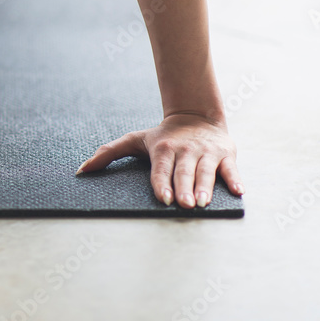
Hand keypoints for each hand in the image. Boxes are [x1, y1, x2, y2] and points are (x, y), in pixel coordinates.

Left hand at [75, 111, 242, 208]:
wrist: (196, 115)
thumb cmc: (162, 136)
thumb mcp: (135, 140)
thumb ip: (108, 154)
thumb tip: (81, 171)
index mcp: (163, 149)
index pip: (161, 168)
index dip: (162, 183)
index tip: (163, 198)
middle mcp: (185, 150)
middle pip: (184, 172)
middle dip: (184, 188)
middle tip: (185, 205)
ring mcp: (207, 152)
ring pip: (207, 172)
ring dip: (206, 187)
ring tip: (203, 203)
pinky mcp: (226, 154)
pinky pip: (231, 169)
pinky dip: (235, 179)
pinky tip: (238, 192)